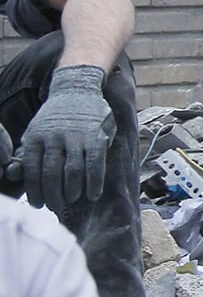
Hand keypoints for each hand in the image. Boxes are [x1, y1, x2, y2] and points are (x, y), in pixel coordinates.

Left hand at [20, 65, 112, 207]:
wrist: (77, 89)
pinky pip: (95, 165)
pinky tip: (92, 194)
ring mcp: (77, 137)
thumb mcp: (35, 131)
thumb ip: (27, 153)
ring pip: (73, 171)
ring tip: (72, 200)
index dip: (35, 191)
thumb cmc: (54, 117)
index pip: (32, 170)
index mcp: (36, 137)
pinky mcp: (96, 138)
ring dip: (72, 191)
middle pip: (52, 174)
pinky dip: (94, 183)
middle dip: (53, 195)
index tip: (38, 204)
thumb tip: (12, 175)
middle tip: (55, 207)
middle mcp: (55, 137)